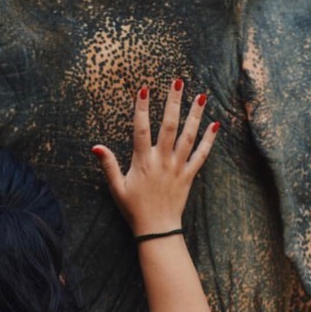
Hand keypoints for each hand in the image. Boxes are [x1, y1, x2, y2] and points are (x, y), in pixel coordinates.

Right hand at [92, 80, 218, 234]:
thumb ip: (108, 165)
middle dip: (173, 102)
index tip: (144, 89)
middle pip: (169, 126)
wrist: (156, 229)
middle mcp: (162, 160)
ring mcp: (178, 167)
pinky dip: (209, 140)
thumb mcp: (116, 187)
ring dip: (195, 115)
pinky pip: (201, 155)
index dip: (142, 108)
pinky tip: (215, 124)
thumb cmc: (133, 208)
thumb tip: (95, 146)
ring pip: (188, 136)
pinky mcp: (189, 176)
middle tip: (177, 82)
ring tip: (201, 95)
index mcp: (143, 162)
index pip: (141, 129)